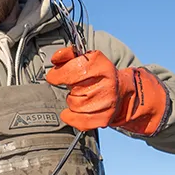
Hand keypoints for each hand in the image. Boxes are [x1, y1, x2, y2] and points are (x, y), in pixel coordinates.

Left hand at [45, 46, 167, 134]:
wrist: (121, 92)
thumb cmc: (100, 75)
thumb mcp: (87, 58)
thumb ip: (68, 55)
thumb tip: (55, 59)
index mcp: (101, 65)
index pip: (73, 70)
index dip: (58, 74)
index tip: (54, 76)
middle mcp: (106, 84)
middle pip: (72, 89)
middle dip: (70, 87)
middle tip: (76, 85)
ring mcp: (106, 103)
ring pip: (73, 105)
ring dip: (72, 101)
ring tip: (82, 96)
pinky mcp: (103, 118)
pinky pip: (77, 120)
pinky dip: (71, 116)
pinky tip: (77, 110)